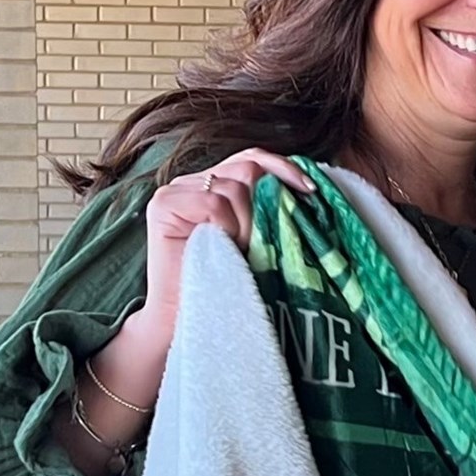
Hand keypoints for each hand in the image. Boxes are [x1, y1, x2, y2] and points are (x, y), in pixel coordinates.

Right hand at [140, 147, 313, 333]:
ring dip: (246, 222)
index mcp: (214, 184)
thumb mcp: (256, 236)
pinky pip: (214, 201)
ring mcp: (175, 190)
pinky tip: (222, 246)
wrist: (189, 318)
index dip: (283, 168)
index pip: (252, 158)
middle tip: (260, 238)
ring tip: (237, 248)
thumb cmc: (228, 281)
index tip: (311, 191)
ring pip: (234, 186)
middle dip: (264, 203)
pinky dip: (227, 225)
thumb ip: (266, 206)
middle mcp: (192, 181)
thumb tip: (305, 184)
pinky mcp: (164, 204)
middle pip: (247, 167)